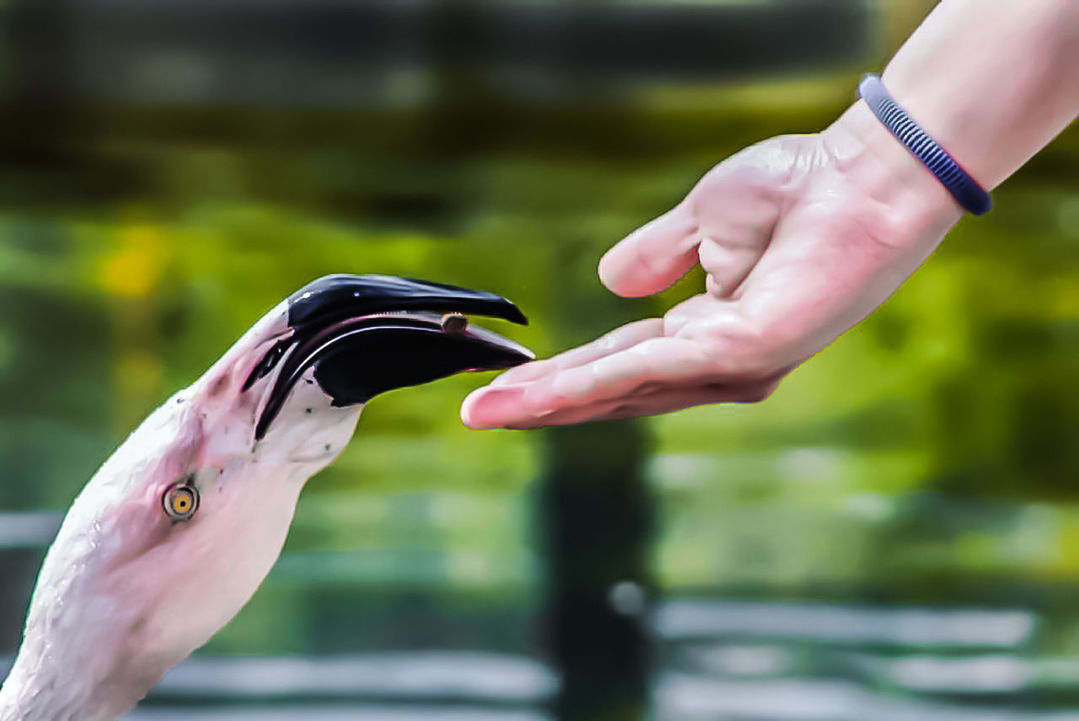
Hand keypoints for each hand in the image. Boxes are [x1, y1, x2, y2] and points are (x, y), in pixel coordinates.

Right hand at [461, 102, 962, 428]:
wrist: (863, 173)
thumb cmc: (800, 190)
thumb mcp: (703, 220)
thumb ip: (656, 255)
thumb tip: (610, 282)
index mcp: (705, 333)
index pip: (617, 362)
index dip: (559, 378)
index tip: (499, 389)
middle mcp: (717, 363)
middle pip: (613, 390)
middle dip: (542, 404)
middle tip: (477, 415)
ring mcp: (733, 365)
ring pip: (624, 388)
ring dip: (554, 401)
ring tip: (491, 409)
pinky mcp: (746, 351)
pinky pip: (653, 365)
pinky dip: (596, 380)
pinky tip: (547, 391)